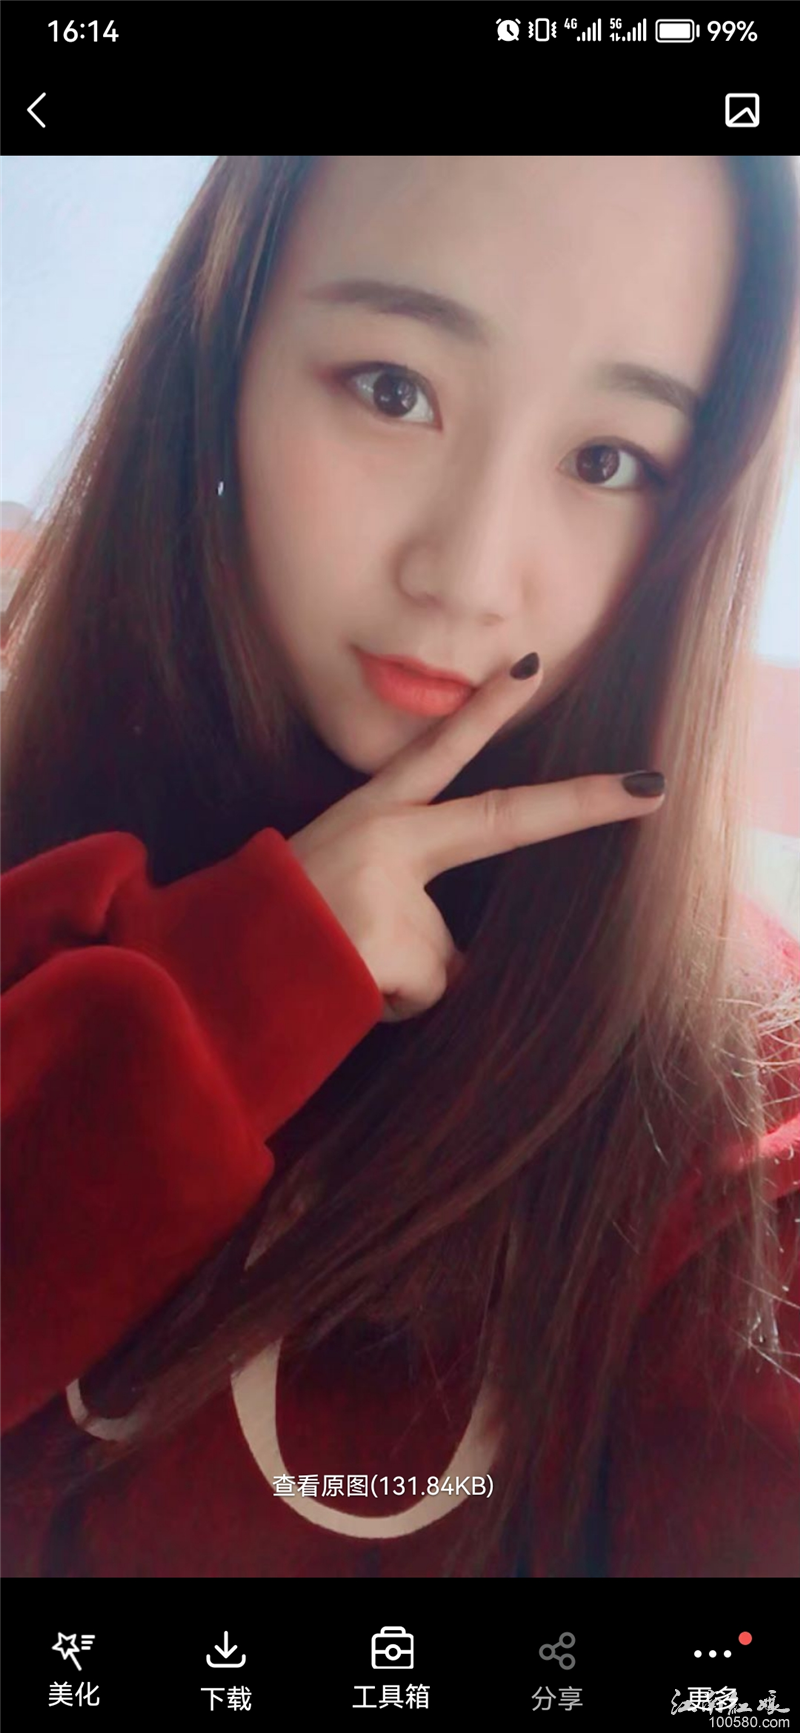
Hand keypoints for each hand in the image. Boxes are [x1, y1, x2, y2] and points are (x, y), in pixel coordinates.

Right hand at [287, 657, 665, 1022]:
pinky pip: (427, 993)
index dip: (485, 711)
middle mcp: (387, 840)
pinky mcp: (396, 947)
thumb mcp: (338, 884)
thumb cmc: (276, 924)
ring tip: (342, 967)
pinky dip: (393, 1004)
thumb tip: (458, 955)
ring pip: (446, 954)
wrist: (215, 970)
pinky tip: (347, 989)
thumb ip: (409, 895)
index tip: (530, 668)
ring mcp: (393, 891)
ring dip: (406, 974)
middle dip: (586, 802)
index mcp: (370, 816)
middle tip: (656, 787)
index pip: (436, 751)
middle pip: (504, 819)